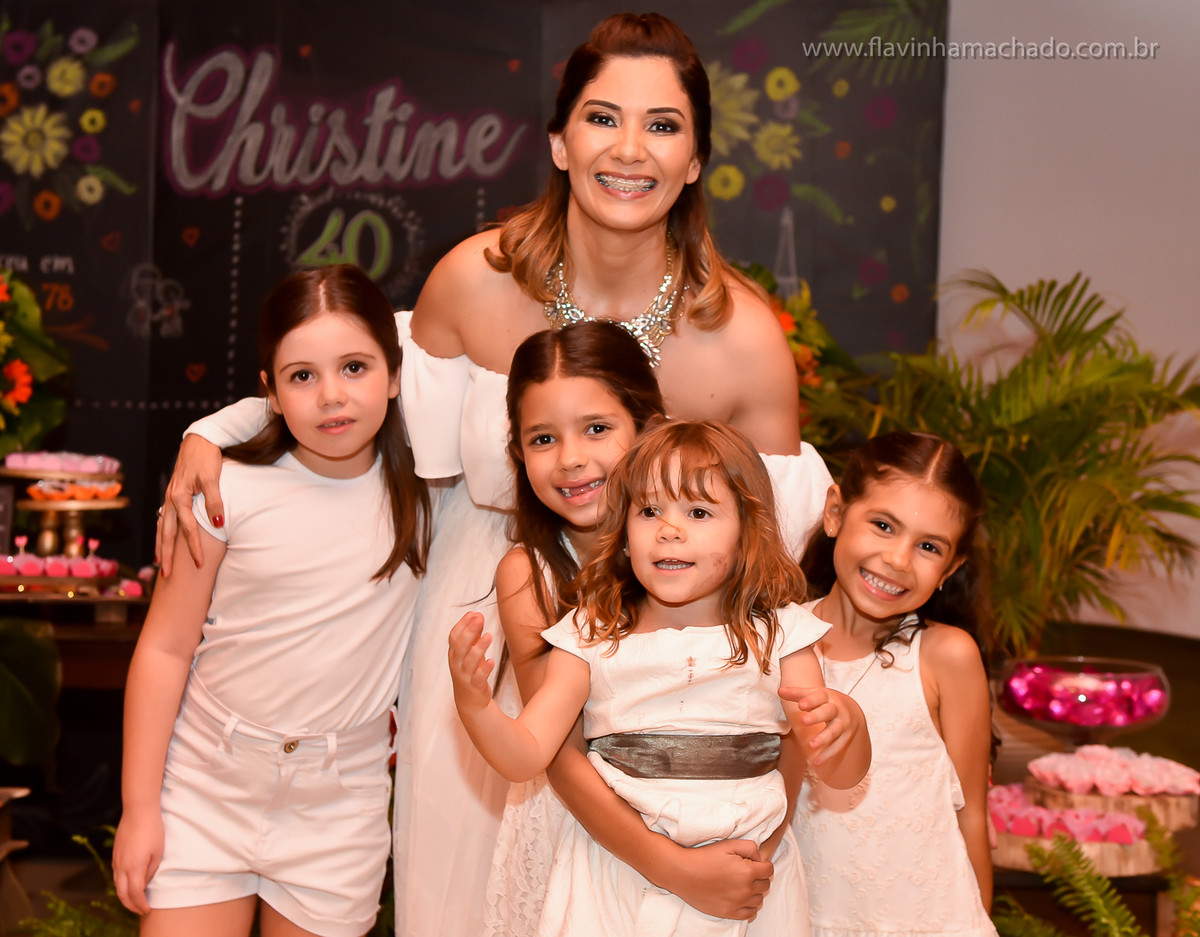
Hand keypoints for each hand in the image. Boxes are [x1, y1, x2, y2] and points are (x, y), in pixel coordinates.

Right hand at [112, 808, 163, 914]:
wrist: (138, 810)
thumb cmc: (153, 830)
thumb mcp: (158, 852)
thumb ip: (150, 871)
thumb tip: (144, 883)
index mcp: (134, 867)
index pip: (135, 894)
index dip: (140, 904)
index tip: (147, 910)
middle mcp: (121, 866)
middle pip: (122, 894)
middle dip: (131, 905)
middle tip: (140, 911)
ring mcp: (116, 860)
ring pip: (116, 885)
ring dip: (124, 896)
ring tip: (134, 901)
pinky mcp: (115, 854)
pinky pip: (115, 875)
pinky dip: (120, 885)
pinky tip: (127, 885)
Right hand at [157, 435, 222, 575]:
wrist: (199, 439)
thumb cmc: (206, 458)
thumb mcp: (212, 478)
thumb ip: (214, 500)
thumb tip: (219, 523)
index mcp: (180, 497)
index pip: (187, 529)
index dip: (194, 548)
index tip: (198, 565)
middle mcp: (171, 499)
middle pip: (167, 533)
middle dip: (167, 555)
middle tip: (166, 575)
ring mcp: (169, 497)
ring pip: (162, 527)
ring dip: (161, 546)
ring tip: (159, 563)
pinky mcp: (173, 494)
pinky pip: (164, 518)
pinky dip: (163, 532)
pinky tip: (164, 539)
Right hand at [447, 612, 493, 712]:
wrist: (469, 701)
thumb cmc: (470, 671)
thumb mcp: (470, 652)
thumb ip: (473, 635)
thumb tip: (477, 615)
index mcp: (454, 653)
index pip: (454, 636)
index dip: (463, 624)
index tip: (473, 613)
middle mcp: (457, 663)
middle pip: (460, 646)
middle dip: (469, 631)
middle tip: (479, 618)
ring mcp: (465, 675)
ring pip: (470, 660)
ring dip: (479, 647)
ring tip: (489, 636)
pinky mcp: (475, 686)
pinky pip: (479, 677)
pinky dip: (485, 669)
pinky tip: (491, 661)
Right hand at [660, 839, 772, 920]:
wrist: (683, 873)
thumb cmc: (704, 857)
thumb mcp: (728, 844)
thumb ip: (750, 848)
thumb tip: (760, 858)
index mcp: (746, 871)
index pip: (769, 871)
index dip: (764, 865)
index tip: (756, 863)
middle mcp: (745, 889)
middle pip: (766, 885)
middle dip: (760, 877)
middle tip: (747, 872)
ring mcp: (737, 903)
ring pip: (759, 900)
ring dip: (755, 892)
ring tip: (742, 884)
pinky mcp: (728, 913)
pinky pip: (750, 914)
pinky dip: (750, 906)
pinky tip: (741, 898)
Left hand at [779, 685, 864, 767]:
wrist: (852, 710)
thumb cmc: (826, 701)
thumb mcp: (813, 694)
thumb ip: (797, 694)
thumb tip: (780, 691)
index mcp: (827, 696)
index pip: (819, 697)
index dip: (810, 700)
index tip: (800, 704)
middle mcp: (837, 709)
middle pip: (828, 712)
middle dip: (816, 716)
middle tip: (804, 721)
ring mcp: (843, 723)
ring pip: (834, 731)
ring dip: (823, 738)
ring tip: (811, 745)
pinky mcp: (846, 737)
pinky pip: (837, 746)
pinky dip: (827, 755)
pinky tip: (816, 762)